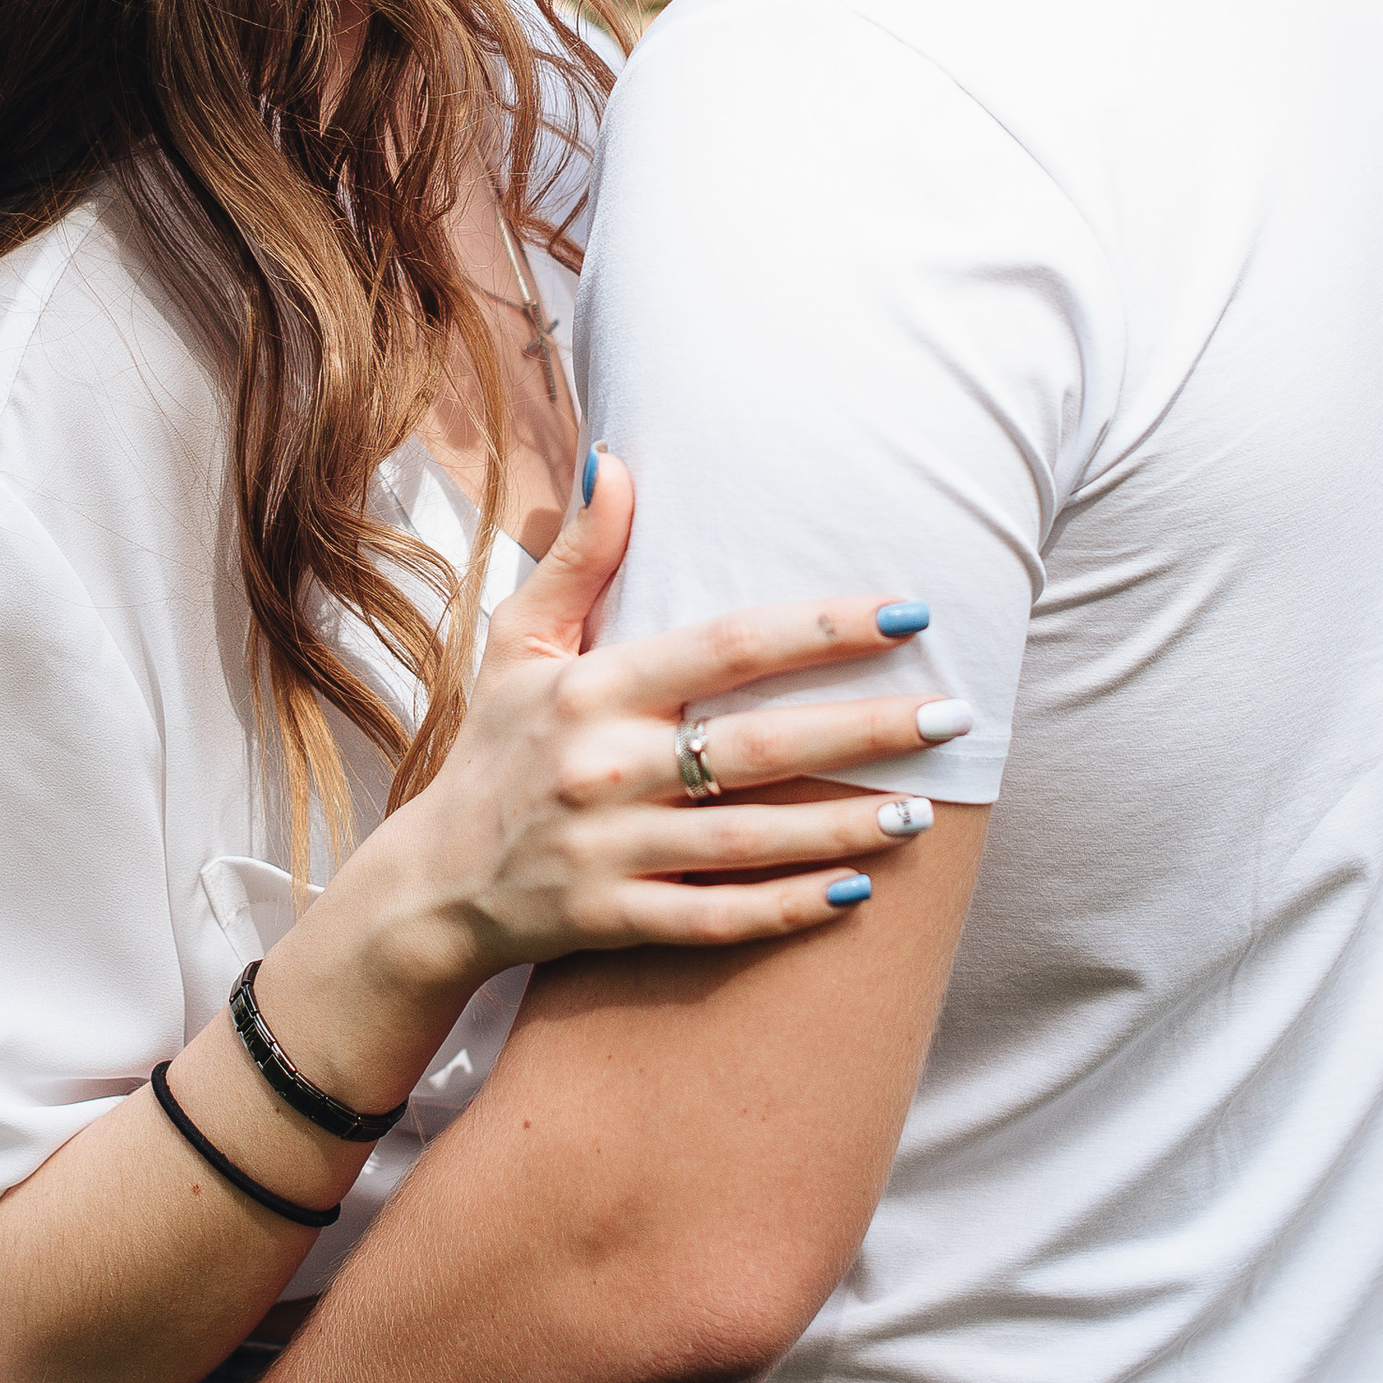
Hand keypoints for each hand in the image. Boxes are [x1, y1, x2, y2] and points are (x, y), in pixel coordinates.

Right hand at [341, 455, 959, 996]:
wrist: (430, 886)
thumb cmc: (495, 751)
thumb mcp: (519, 645)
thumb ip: (579, 557)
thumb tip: (614, 459)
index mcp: (591, 689)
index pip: (725, 647)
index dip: (820, 629)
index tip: (905, 615)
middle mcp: (604, 767)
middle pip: (758, 745)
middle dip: (865, 730)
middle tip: (953, 715)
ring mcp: (610, 851)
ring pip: (750, 840)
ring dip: (845, 827)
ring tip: (927, 810)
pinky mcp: (613, 922)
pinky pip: (714, 918)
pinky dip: (784, 908)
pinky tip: (856, 894)